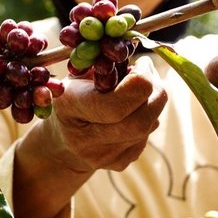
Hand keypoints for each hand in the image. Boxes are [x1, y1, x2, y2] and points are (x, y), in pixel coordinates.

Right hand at [43, 55, 166, 173]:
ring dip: (152, 102)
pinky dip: (147, 117)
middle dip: (156, 91)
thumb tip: (137, 54)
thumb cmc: (73, 95)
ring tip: (138, 89)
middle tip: (150, 73)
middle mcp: (86, 139)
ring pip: (148, 126)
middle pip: (141, 120)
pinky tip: (133, 109)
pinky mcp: (118, 164)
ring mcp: (103, 156)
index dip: (141, 80)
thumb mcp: (79, 73)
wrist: (62, 138)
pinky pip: (146, 137)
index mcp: (71, 107)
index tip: (142, 64)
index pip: (118, 103)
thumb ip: (105, 63)